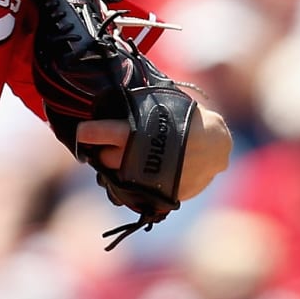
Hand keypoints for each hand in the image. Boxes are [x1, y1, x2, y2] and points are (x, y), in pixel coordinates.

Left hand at [75, 107, 231, 201]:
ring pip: (118, 178)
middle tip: (115, 144)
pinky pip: (136, 192)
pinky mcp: (156, 196)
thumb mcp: (159, 105)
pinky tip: (148, 170)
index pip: (97, 133)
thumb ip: (135, 109)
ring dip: (120, 168)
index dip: (87, 133)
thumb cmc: (185, 118)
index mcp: (135, 132)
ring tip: (133, 157)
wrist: (216, 145)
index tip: (83, 133)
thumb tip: (110, 103)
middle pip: (105, 159)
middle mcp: (137, 159)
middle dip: (106, 151)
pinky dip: (138, 182)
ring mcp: (147, 181)